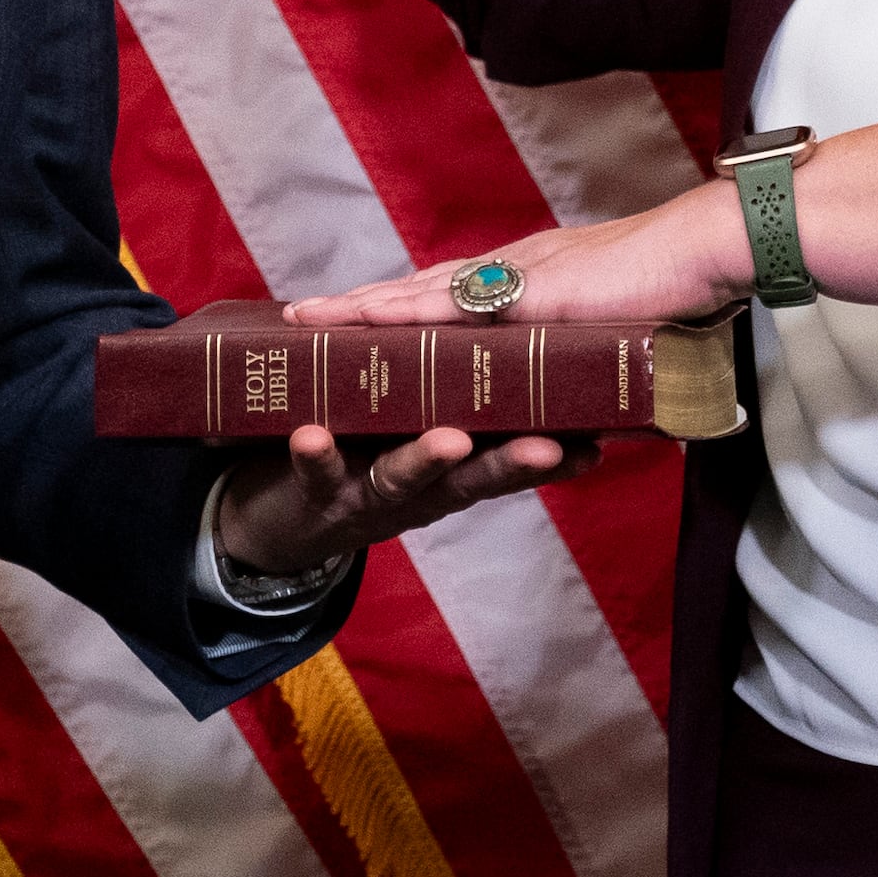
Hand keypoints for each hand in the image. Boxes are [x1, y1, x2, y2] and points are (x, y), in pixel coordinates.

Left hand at [211, 423, 586, 581]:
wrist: (282, 523)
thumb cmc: (366, 458)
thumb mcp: (421, 437)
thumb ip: (464, 404)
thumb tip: (533, 353)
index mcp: (451, 472)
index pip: (508, 463)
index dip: (552, 461)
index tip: (595, 450)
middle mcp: (419, 490)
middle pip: (470, 477)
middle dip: (508, 462)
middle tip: (545, 447)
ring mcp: (367, 493)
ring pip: (401, 477)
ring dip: (424, 459)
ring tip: (446, 439)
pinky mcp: (314, 490)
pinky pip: (315, 472)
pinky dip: (315, 454)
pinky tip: (312, 433)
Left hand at [288, 192, 755, 332]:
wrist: (709, 251)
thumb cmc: (686, 289)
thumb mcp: (630, 338)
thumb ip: (606, 367)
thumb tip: (608, 409)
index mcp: (539, 278)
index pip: (459, 292)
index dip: (409, 303)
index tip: (366, 312)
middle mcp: (515, 270)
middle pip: (420, 287)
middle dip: (364, 303)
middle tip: (303, 314)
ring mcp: (513, 277)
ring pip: (415, 292)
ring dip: (358, 306)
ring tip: (303, 320)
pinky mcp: (517, 294)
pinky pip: (436, 304)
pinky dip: (388, 312)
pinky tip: (350, 322)